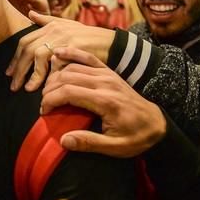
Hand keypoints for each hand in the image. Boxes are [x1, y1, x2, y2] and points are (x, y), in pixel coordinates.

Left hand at [6, 12, 114, 91]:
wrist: (112, 44)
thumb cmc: (89, 40)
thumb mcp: (68, 27)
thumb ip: (47, 21)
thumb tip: (30, 14)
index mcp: (51, 26)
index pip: (25, 41)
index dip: (16, 58)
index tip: (10, 73)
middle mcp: (55, 29)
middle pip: (27, 47)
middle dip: (18, 68)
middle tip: (13, 85)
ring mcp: (63, 37)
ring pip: (37, 54)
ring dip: (29, 73)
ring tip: (26, 89)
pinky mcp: (73, 47)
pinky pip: (54, 63)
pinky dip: (46, 75)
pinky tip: (42, 87)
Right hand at [40, 47, 165, 157]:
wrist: (156, 124)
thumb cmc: (135, 137)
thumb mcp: (114, 147)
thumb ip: (89, 143)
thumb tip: (63, 140)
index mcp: (105, 101)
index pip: (69, 92)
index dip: (51, 100)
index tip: (44, 112)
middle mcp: (105, 82)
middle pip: (67, 77)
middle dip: (50, 89)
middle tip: (44, 104)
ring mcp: (107, 74)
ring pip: (74, 67)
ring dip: (56, 75)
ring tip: (48, 91)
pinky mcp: (108, 71)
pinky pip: (87, 57)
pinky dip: (71, 53)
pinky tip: (58, 53)